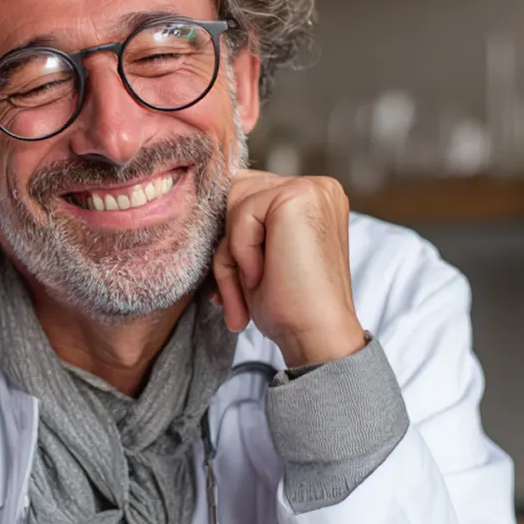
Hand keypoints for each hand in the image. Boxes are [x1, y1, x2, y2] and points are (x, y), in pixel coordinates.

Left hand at [211, 170, 366, 367]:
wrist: (316, 336)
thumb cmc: (289, 305)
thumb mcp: (261, 255)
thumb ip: (245, 224)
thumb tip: (205, 207)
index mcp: (313, 199)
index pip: (249, 195)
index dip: (238, 238)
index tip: (246, 282)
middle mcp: (317, 187)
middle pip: (237, 192)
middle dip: (231, 243)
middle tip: (248, 286)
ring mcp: (311, 189)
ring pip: (235, 202)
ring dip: (234, 251)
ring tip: (255, 283)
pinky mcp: (298, 196)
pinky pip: (241, 215)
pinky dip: (242, 252)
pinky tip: (264, 275)